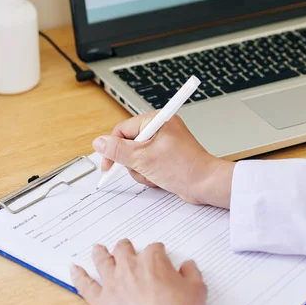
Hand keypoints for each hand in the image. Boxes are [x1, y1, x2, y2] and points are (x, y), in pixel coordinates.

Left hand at [71, 240, 205, 304]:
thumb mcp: (197, 290)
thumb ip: (192, 272)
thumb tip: (188, 265)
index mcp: (153, 260)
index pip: (154, 248)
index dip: (158, 253)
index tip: (160, 258)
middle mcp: (130, 267)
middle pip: (124, 249)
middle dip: (127, 248)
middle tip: (127, 249)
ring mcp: (113, 284)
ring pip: (103, 261)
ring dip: (101, 253)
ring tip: (98, 248)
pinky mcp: (101, 302)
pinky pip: (85, 285)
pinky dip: (78, 275)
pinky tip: (73, 268)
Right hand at [92, 115, 233, 207]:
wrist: (205, 184)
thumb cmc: (183, 167)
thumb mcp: (143, 159)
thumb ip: (118, 150)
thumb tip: (99, 142)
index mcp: (156, 120)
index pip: (123, 130)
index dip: (113, 148)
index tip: (108, 165)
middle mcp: (160, 128)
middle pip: (129, 145)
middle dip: (133, 162)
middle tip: (144, 168)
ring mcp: (163, 143)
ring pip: (137, 158)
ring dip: (142, 171)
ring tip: (155, 174)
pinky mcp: (166, 156)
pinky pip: (147, 164)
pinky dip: (150, 174)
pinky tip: (160, 178)